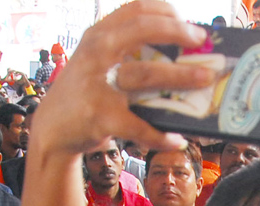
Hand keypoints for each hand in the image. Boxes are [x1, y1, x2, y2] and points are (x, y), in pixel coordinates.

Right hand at [29, 0, 211, 157]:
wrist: (54, 127)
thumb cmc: (87, 91)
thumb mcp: (98, 60)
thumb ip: (127, 52)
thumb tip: (182, 57)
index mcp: (99, 35)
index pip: (136, 9)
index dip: (167, 12)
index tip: (191, 24)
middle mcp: (97, 53)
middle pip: (143, 31)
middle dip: (177, 33)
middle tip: (202, 41)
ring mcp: (98, 84)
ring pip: (146, 74)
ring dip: (180, 76)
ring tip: (205, 79)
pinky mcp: (101, 116)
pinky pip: (139, 126)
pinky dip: (160, 135)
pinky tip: (177, 139)